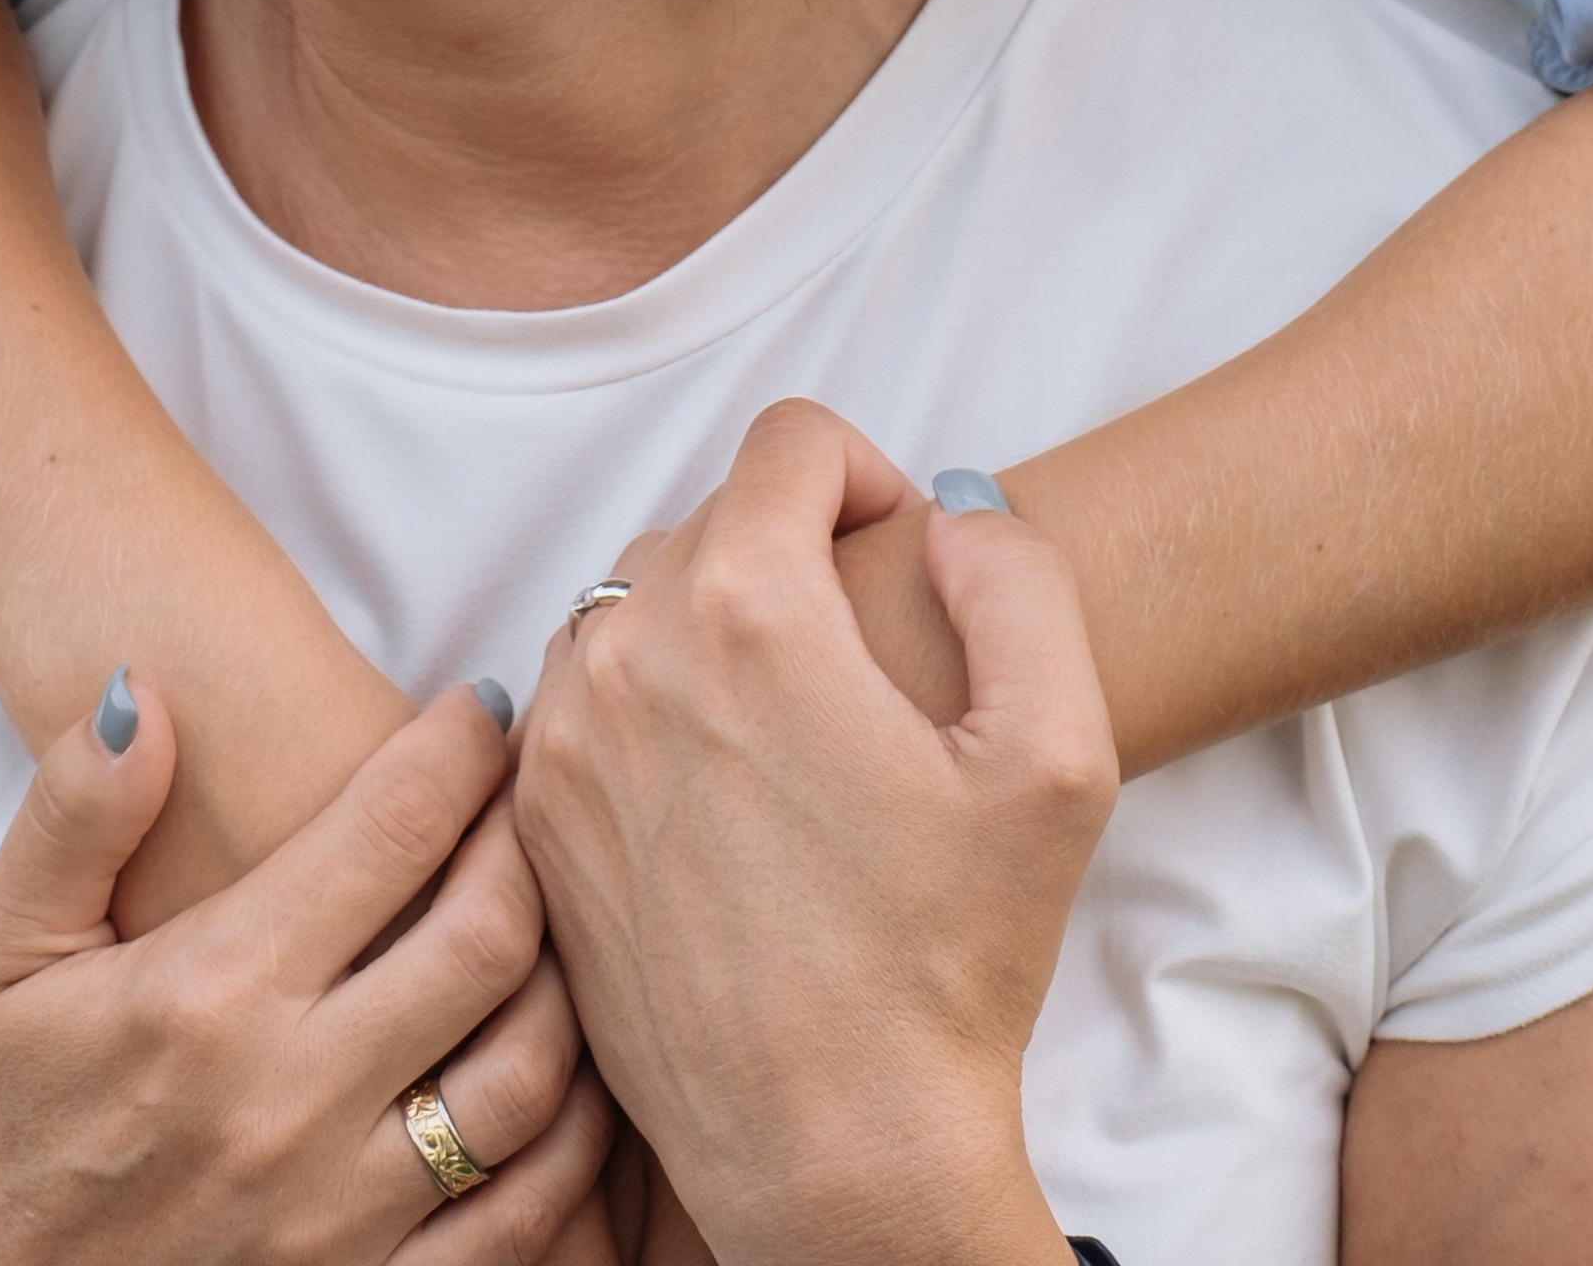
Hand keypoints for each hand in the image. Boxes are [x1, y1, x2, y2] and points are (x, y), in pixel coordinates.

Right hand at [0, 672, 615, 1265]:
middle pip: (487, 936)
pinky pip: (524, 1216)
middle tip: (539, 789)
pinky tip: (576, 1066)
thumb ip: (73, 815)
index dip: (459, 747)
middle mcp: (292, 1098)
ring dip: (566, 977)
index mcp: (209, 992)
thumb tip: (140, 690)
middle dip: (531, 840)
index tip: (483, 704)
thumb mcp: (2, 946)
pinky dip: (576, 1136)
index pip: (388, 832)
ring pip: (528, 1073)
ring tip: (562, 913)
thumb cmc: (3, 1108)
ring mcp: (344, 1210)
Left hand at [516, 400, 1113, 1265]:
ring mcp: (565, 739)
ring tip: (788, 732)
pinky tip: (718, 795)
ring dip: (707, 627)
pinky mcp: (535, 821)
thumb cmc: (952, 966)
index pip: (791, 440)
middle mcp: (630, 652)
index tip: (900, 557)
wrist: (835, 1152)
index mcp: (753, 610)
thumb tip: (947, 503)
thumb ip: (1018, 580)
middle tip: (860, 666)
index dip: (866, 476)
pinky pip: (579, 698)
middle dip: (790, 557)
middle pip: (711, 519)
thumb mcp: (1058, 757)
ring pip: (633, 602)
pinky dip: (642, 709)